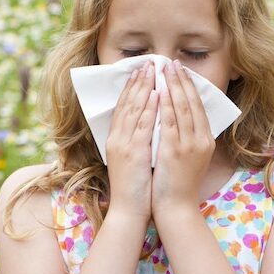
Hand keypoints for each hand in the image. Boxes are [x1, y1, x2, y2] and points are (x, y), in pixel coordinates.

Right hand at [105, 60, 157, 219]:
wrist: (128, 211)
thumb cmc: (135, 188)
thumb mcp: (133, 160)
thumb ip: (137, 142)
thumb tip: (150, 125)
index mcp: (116, 140)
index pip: (123, 107)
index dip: (132, 87)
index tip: (140, 71)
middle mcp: (117, 138)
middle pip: (127, 103)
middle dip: (138, 81)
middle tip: (147, 62)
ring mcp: (124, 145)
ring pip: (133, 109)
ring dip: (144, 87)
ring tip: (152, 69)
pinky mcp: (133, 153)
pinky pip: (143, 126)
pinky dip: (149, 108)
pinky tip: (157, 93)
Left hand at [151, 59, 215, 216]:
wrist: (176, 208)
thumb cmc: (179, 184)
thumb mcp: (191, 157)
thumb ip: (189, 137)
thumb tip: (181, 115)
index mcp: (206, 140)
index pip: (198, 106)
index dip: (189, 86)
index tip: (180, 70)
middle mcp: (201, 140)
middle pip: (191, 103)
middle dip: (181, 80)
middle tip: (172, 63)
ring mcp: (189, 145)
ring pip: (181, 108)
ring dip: (172, 87)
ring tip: (163, 70)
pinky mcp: (175, 151)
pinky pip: (169, 122)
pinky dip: (164, 105)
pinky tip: (158, 91)